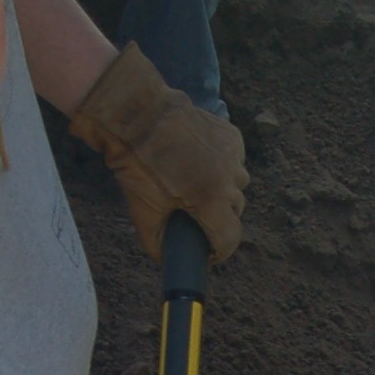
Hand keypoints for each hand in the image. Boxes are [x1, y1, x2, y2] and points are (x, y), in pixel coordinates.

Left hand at [69, 41, 247, 263]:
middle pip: (234, 212)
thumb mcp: (143, 211)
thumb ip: (156, 243)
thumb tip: (163, 258)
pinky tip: (202, 161)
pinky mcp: (232, 136)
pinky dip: (223, 165)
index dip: (220, 251)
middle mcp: (229, 179)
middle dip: (218, 218)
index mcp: (211, 200)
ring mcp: (233, 155)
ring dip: (223, 190)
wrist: (137, 116)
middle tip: (195, 212)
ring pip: (237, 185)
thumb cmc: (138, 164)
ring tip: (197, 182)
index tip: (210, 252)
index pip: (230, 238)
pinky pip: (235, 161)